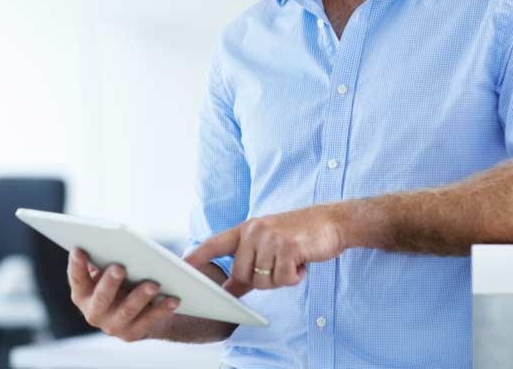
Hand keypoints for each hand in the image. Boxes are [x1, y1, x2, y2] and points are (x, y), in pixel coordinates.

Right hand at [67, 248, 179, 341]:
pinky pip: (149, 320)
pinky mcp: (133, 333)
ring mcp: (113, 325)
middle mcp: (94, 311)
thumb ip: (113, 252)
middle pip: (101, 298)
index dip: (76, 265)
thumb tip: (121, 233)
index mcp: (85, 292)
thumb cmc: (126, 279)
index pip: (77, 279)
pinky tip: (174, 298)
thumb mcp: (115, 266)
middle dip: (109, 282)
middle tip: (119, 267)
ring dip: (139, 297)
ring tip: (153, 284)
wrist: (143, 310)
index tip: (79, 249)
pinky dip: (162, 309)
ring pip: (126, 311)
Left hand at [184, 204, 346, 296]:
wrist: (332, 222)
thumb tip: (228, 290)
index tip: (181, 266)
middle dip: (260, 279)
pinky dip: (295, 277)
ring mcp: (271, 238)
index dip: (198, 255)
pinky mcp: (288, 247)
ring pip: (263, 281)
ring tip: (293, 259)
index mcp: (248, 228)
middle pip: (241, 275)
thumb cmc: (300, 235)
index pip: (216, 243)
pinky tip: (302, 261)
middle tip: (280, 265)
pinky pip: (283, 279)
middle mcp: (255, 231)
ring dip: (281, 278)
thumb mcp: (270, 245)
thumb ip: (248, 266)